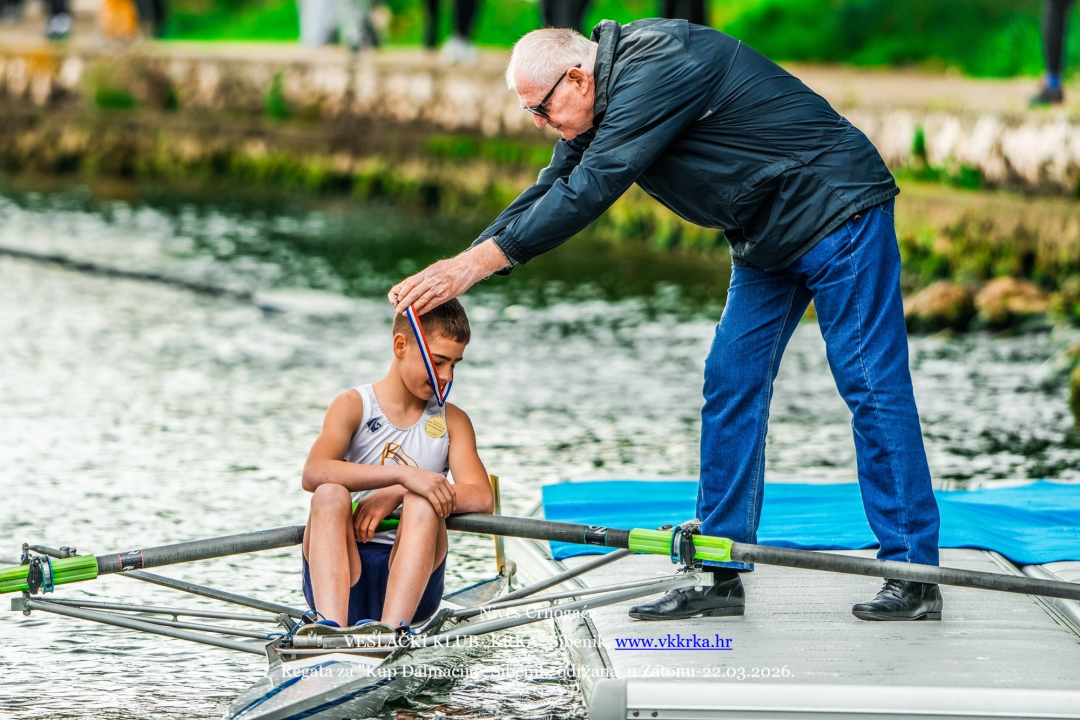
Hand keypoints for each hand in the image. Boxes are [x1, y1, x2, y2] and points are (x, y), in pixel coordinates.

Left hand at [352, 490, 405, 542]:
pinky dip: (369, 535)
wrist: (395, 492)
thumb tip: (362, 519)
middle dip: (356, 535)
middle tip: (359, 540)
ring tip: (364, 541)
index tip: (355, 534)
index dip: (352, 528)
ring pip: (362, 528)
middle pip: (356, 525)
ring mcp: (370, 512)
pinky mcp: (378, 516)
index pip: (352, 519)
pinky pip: (371, 529)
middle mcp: (363, 508)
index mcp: (360, 504)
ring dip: (362, 536)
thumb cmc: (385, 496)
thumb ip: (365, 508)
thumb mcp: (371, 500)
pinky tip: (371, 538)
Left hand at [389, 239, 509, 315]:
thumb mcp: (435, 268)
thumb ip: (425, 277)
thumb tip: (413, 286)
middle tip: (398, 309)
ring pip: (421, 300)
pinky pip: (431, 304)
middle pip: (413, 293)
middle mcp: (431, 280)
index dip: (402, 292)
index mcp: (427, 273)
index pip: (410, 283)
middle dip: (404, 302)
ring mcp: (438, 288)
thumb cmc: (451, 268)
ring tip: (405, 314)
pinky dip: (423, 310)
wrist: (468, 267)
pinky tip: (418, 314)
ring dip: (412, 309)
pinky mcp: (446, 295)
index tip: (396, 298)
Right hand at [397, 468, 455, 517]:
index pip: (453, 492)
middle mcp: (440, 481)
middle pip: (450, 498)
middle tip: (448, 514)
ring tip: (444, 516)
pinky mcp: (427, 491)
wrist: (406, 474)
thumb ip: (437, 483)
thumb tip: (442, 491)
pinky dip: (439, 510)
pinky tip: (439, 515)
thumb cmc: (417, 477)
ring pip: (444, 501)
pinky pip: (436, 503)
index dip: (454, 502)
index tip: (453, 509)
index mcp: (442, 478)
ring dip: (445, 510)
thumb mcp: (430, 477)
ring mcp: (434, 486)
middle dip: (450, 508)